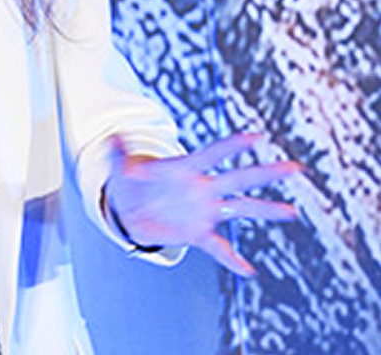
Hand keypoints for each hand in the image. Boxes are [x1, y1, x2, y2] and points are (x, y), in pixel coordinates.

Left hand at [104, 132, 301, 275]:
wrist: (132, 207)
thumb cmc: (131, 181)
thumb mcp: (121, 166)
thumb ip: (119, 153)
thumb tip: (110, 137)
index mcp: (186, 167)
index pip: (213, 154)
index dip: (232, 146)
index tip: (257, 136)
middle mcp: (202, 187)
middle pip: (238, 178)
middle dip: (265, 172)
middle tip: (295, 166)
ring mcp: (204, 210)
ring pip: (240, 208)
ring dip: (265, 210)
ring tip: (291, 212)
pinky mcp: (198, 233)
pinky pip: (219, 247)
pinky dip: (231, 259)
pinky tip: (247, 270)